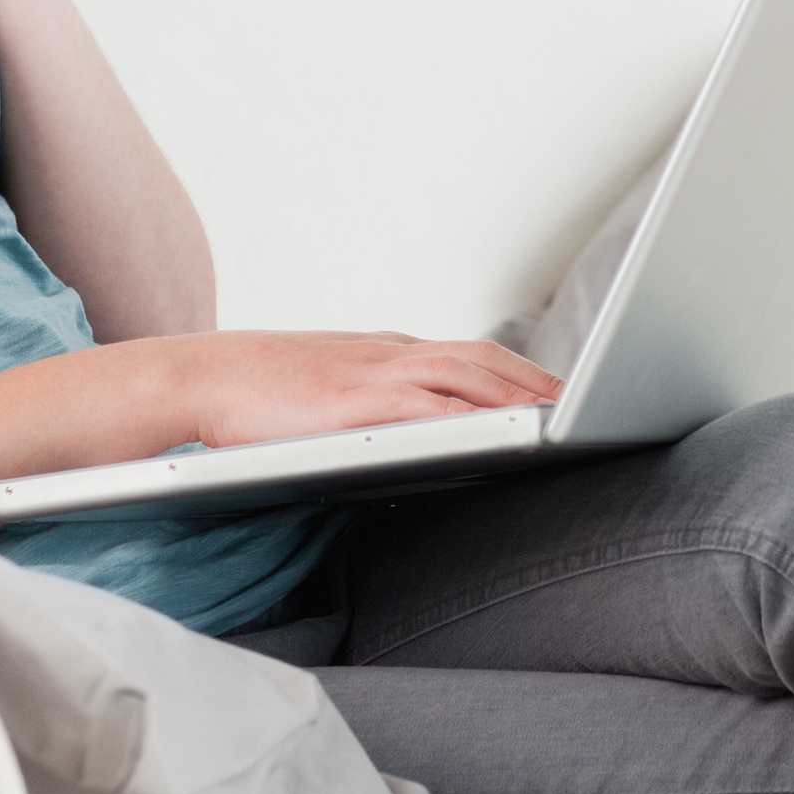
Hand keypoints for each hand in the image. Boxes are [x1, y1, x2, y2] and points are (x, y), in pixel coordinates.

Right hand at [154, 329, 563, 449]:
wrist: (198, 376)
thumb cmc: (255, 397)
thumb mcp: (328, 392)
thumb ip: (374, 406)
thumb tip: (413, 441)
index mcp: (387, 352)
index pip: (473, 355)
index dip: (523, 372)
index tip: (563, 392)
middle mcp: (391, 354)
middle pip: (487, 361)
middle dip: (542, 384)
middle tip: (594, 405)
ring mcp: (375, 373)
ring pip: (470, 375)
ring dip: (524, 396)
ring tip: (568, 419)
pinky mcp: (356, 402)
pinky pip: (430, 406)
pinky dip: (474, 417)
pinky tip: (506, 435)